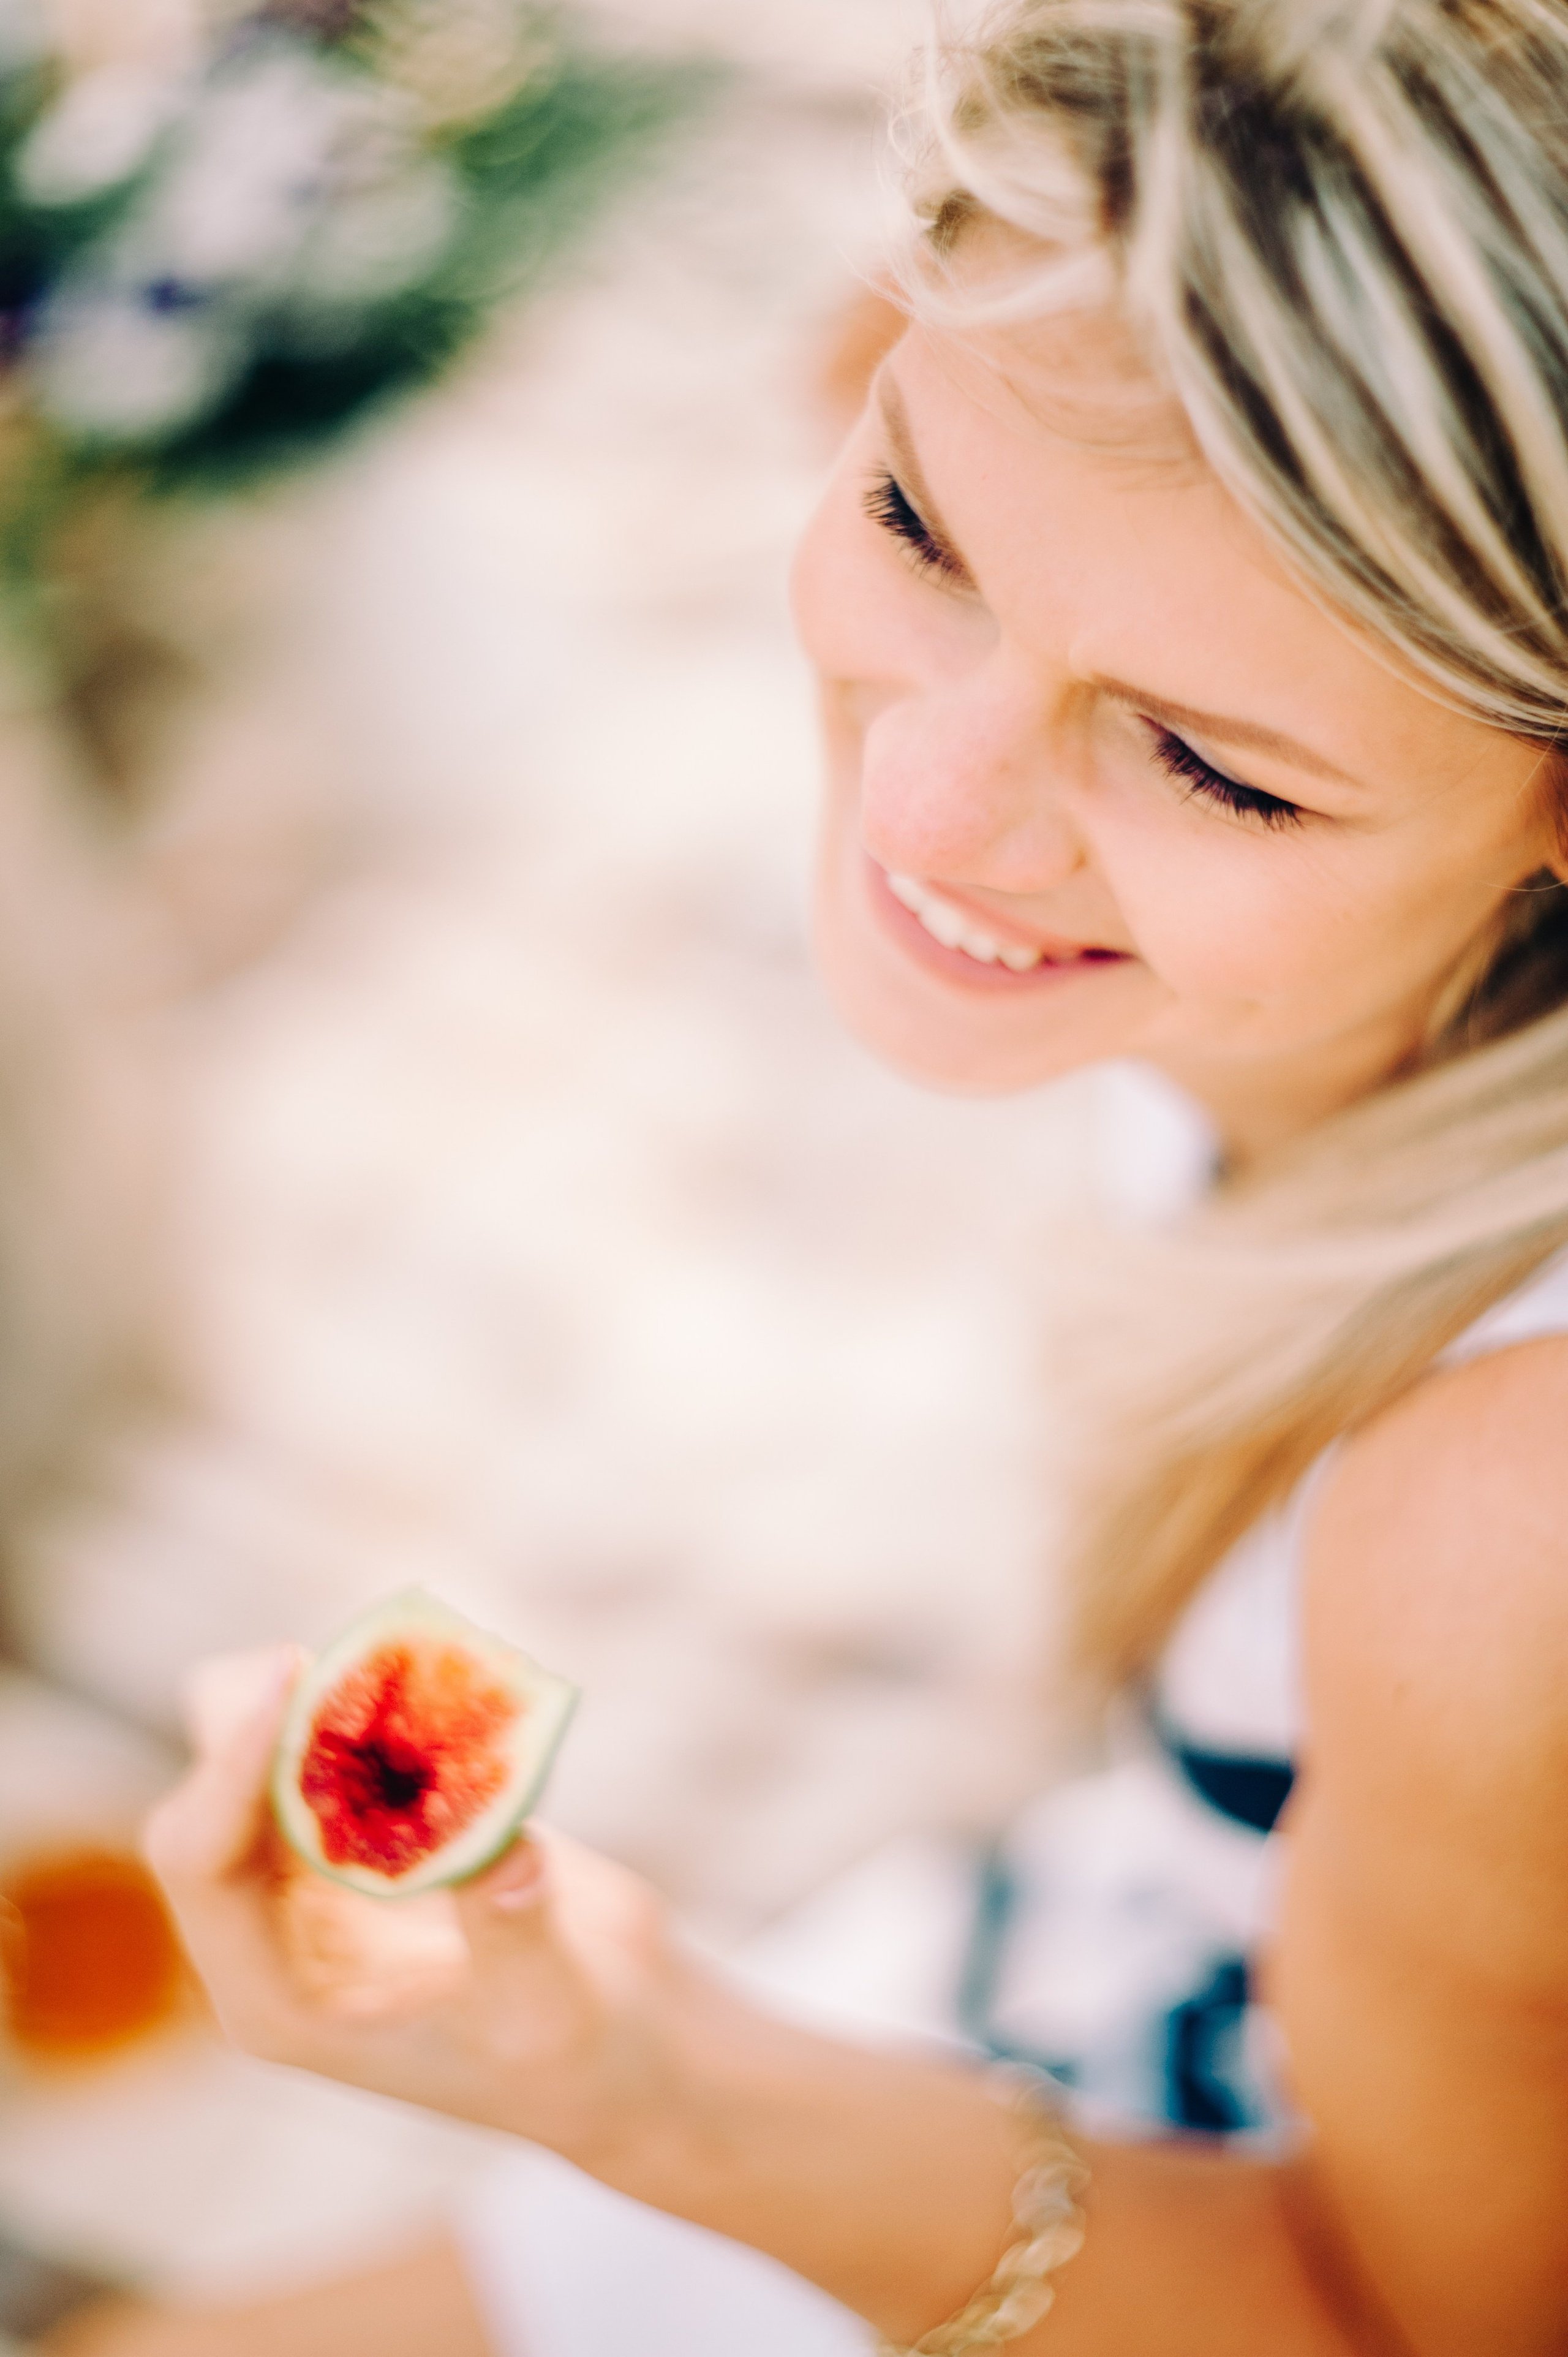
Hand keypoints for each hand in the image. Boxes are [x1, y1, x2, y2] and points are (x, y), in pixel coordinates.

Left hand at [145, 1647, 702, 2170]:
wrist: (619, 2036)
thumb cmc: (575, 2056)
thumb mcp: (548, 2007)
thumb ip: (515, 1931)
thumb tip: (507, 1853)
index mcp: (276, 1995)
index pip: (202, 1862)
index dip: (233, 1765)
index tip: (291, 1669)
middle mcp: (275, 1932)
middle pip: (213, 1796)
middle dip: (274, 1719)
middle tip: (359, 1653)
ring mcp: (318, 1879)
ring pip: (265, 1758)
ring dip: (323, 1697)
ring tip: (401, 1651)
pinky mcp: (372, 1832)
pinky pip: (339, 1746)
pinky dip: (378, 1700)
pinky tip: (440, 1674)